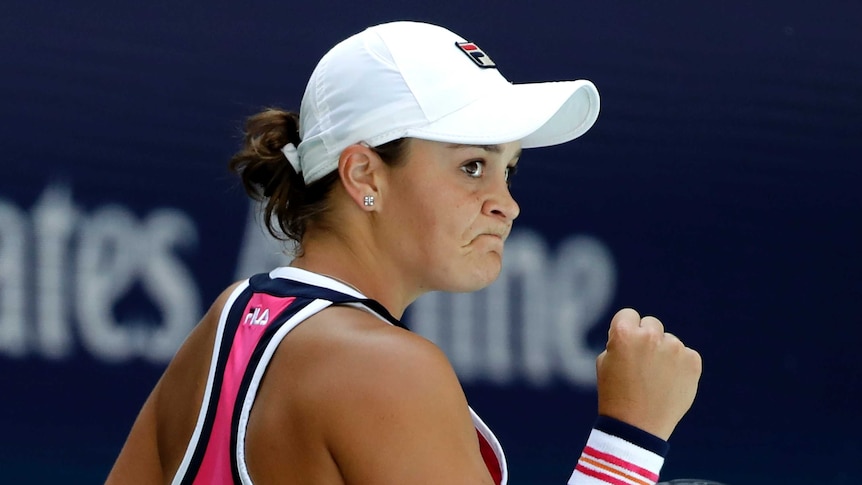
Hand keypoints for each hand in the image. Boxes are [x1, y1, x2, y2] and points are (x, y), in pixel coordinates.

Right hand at [596, 308, 701, 440]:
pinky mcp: (693, 361)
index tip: (626, 346)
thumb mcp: (605, 362)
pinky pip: (686, 355)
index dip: (625, 330)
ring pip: (670, 341)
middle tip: (641, 364)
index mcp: (624, 334)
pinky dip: (680, 366)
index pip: (628, 315)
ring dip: (664, 353)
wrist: (637, 428)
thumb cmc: (615, 394)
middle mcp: (651, 336)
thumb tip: (638, 331)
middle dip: (646, 338)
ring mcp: (675, 348)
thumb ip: (620, 341)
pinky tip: (669, 383)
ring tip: (655, 380)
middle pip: (651, 324)